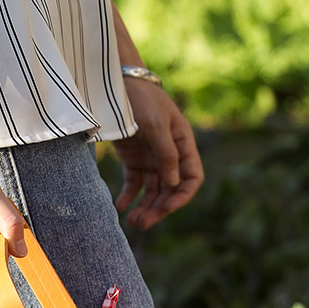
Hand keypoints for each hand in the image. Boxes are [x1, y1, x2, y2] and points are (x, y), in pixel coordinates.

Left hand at [114, 80, 203, 229]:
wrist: (116, 84)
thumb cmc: (142, 99)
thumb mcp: (156, 124)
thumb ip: (166, 153)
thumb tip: (174, 182)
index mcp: (183, 144)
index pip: (191, 177)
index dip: (183, 195)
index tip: (169, 208)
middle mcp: (170, 154)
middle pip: (170, 189)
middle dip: (159, 208)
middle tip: (142, 223)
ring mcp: (152, 158)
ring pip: (152, 191)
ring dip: (145, 207)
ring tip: (133, 221)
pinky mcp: (134, 159)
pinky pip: (134, 184)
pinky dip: (128, 196)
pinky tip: (121, 206)